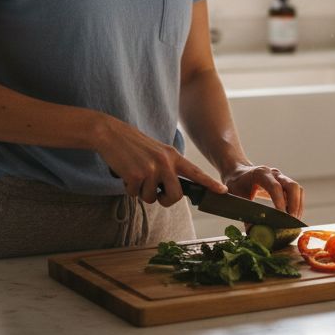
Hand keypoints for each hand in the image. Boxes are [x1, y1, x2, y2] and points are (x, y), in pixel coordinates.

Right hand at [92, 116, 227, 205]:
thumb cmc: (134, 146)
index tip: (223, 191)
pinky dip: (128, 188)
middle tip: (156, 195)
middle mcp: (165, 162)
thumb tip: (173, 191)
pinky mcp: (136, 174)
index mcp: (173, 156)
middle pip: (175, 196)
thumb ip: (168, 168)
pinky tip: (126, 173)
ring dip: (141, 192)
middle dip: (165, 200)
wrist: (111, 134)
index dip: (209, 183)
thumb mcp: (157, 152)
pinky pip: (135, 194)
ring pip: (151, 197)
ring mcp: (151, 169)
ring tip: (135, 174)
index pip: (195, 172)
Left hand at [224, 164, 304, 219]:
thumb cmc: (236, 183)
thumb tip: (252, 231)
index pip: (275, 187)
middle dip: (294, 205)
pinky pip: (296, 193)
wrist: (238, 171)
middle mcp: (274, 173)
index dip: (280, 201)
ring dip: (298, 206)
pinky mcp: (284, 183)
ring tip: (293, 222)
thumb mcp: (236, 196)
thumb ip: (245, 212)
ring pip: (297, 190)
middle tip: (291, 221)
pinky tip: (291, 217)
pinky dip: (296, 205)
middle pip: (292, 186)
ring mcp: (281, 178)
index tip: (282, 216)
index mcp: (260, 174)